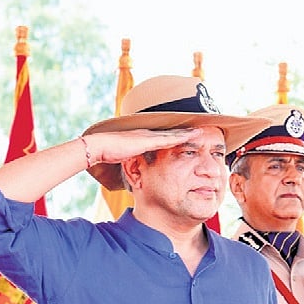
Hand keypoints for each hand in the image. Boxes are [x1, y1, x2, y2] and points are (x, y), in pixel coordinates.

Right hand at [86, 128, 202, 163]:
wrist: (99, 147)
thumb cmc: (106, 154)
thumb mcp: (123, 160)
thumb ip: (131, 163)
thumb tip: (135, 172)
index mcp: (143, 140)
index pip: (163, 138)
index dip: (177, 138)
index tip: (189, 138)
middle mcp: (148, 135)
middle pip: (172, 133)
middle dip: (186, 132)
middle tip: (202, 130)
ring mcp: (149, 136)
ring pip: (174, 133)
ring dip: (189, 132)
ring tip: (203, 130)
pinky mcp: (150, 139)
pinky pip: (171, 138)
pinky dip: (184, 136)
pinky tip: (195, 134)